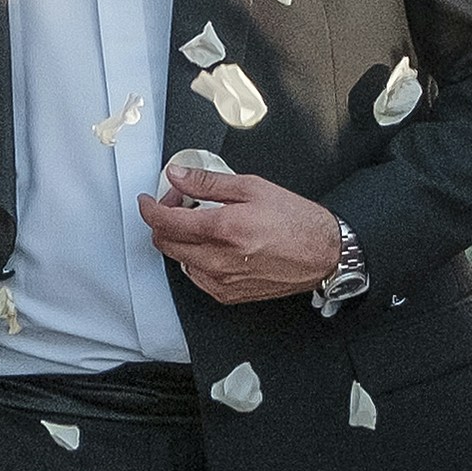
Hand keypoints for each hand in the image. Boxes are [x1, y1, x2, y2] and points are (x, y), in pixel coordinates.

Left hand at [139, 170, 347, 304]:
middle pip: (166, 243)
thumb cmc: (295, 220)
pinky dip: (195, 258)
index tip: (148, 200)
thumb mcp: (252, 187)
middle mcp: (219, 260)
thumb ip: (208, 183)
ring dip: (180, 240)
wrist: (323, 254)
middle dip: (164, 221)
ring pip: (179, 260)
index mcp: (224, 229)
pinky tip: (213, 245)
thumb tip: (178, 175)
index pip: (166, 222)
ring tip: (201, 223)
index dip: (150, 209)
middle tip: (180, 204)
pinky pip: (196, 277)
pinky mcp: (228, 295)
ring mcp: (222, 281)